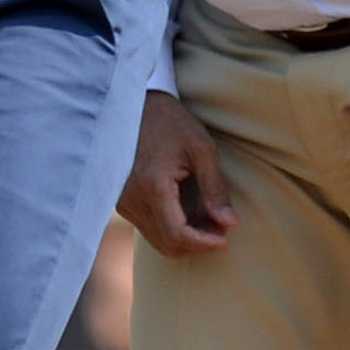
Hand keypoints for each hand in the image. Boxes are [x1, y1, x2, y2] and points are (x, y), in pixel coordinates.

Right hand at [119, 91, 234, 255]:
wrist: (133, 105)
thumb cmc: (170, 121)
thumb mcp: (201, 148)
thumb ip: (215, 188)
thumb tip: (228, 223)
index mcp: (151, 186)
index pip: (177, 235)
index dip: (204, 243)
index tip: (225, 239)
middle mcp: (131, 199)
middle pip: (167, 244)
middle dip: (197, 242)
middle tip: (221, 226)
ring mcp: (122, 202)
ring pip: (158, 240)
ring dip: (185, 237)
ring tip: (207, 218)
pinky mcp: (121, 201)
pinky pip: (149, 228)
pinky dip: (171, 228)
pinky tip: (188, 212)